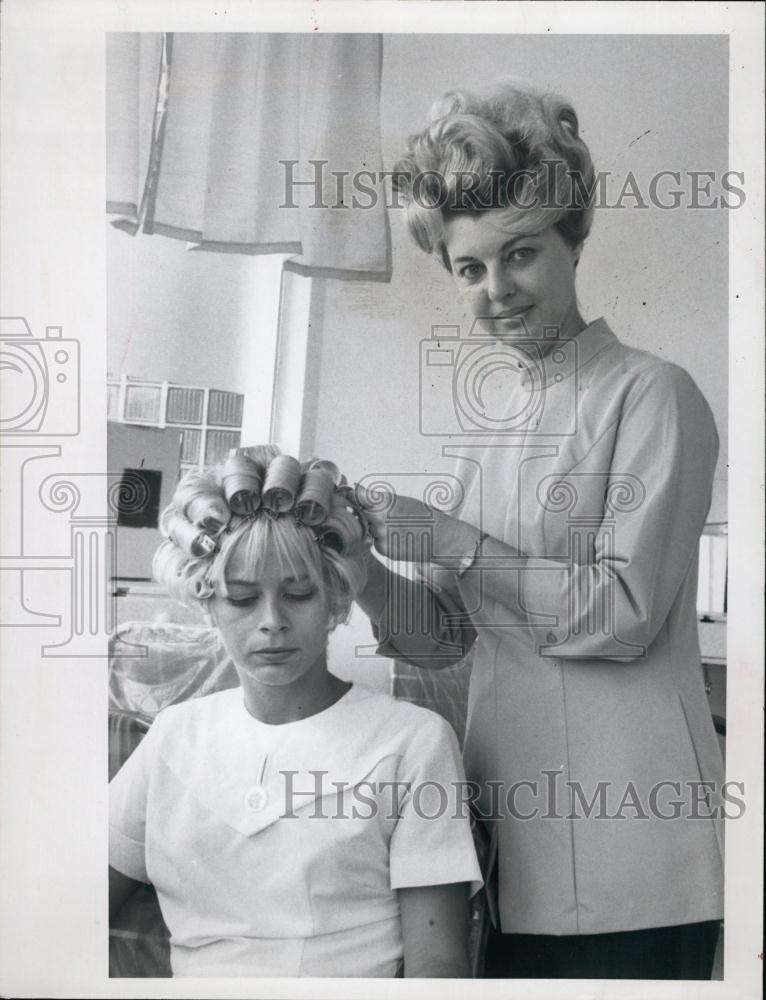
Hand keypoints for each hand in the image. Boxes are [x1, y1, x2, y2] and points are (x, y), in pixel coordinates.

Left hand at [353, 484, 477, 563]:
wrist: (440, 537)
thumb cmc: (423, 516)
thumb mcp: (401, 500)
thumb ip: (377, 498)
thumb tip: (356, 490)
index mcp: (384, 502)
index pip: (358, 496)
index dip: (353, 495)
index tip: (350, 494)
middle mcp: (379, 519)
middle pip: (361, 513)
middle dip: (366, 513)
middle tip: (384, 514)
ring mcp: (381, 536)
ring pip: (368, 529)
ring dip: (376, 527)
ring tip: (396, 526)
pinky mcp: (383, 550)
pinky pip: (375, 542)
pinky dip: (383, 540)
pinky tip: (397, 537)